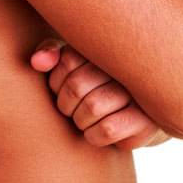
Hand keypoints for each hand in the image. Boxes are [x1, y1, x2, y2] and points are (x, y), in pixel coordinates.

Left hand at [30, 38, 166, 149]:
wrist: (138, 114)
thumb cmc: (96, 84)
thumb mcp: (72, 63)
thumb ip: (52, 54)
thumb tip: (37, 62)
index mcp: (105, 47)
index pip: (66, 61)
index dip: (56, 81)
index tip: (62, 88)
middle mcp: (126, 66)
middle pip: (76, 86)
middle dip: (65, 104)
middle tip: (72, 109)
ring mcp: (138, 93)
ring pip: (91, 107)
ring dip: (80, 120)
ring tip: (86, 119)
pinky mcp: (146, 121)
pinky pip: (106, 130)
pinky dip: (93, 136)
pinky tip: (97, 131)